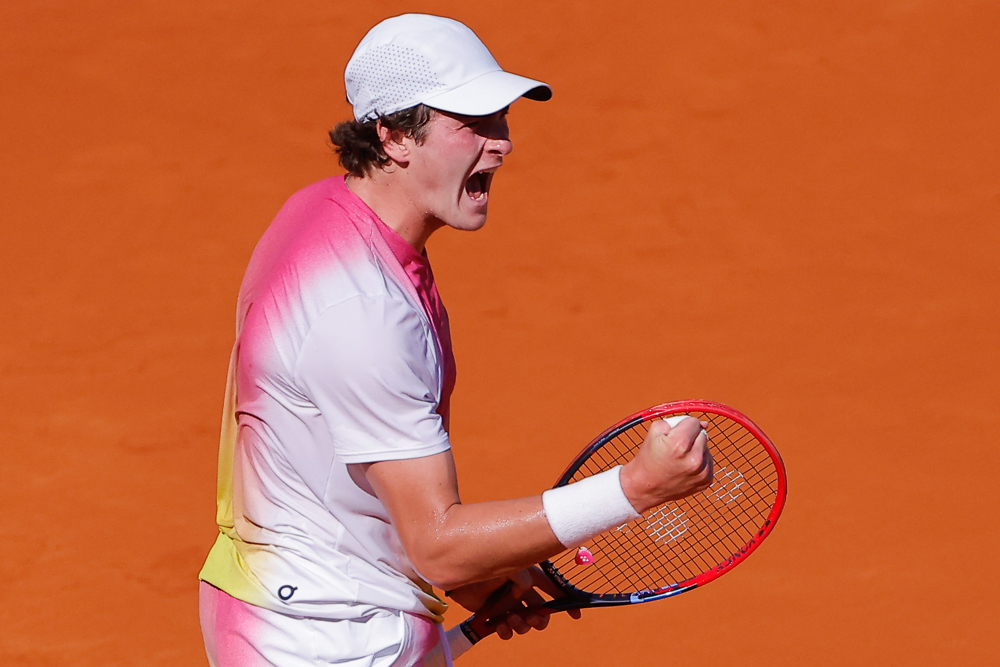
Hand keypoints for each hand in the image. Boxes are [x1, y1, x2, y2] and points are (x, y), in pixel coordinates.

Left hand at [448, 567, 581, 639]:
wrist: (456, 571)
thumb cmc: (483, 560)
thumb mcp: (511, 563)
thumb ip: (525, 577)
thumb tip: (527, 593)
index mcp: (528, 574)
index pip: (552, 587)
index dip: (565, 600)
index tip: (576, 614)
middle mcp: (519, 590)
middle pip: (541, 611)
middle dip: (540, 618)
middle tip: (532, 618)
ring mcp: (506, 603)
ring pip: (525, 622)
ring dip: (522, 625)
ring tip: (512, 620)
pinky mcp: (492, 614)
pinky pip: (506, 629)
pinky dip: (506, 631)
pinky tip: (500, 626)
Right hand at [620, 416, 713, 512]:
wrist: (645, 487)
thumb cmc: (648, 458)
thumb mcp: (655, 431)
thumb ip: (678, 420)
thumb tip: (705, 424)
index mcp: (680, 444)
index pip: (694, 422)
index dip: (682, 425)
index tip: (674, 435)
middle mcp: (694, 459)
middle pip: (702, 434)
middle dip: (690, 437)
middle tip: (675, 448)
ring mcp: (702, 472)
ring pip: (706, 448)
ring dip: (696, 450)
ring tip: (679, 459)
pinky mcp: (706, 481)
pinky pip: (708, 461)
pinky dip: (699, 462)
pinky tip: (685, 467)